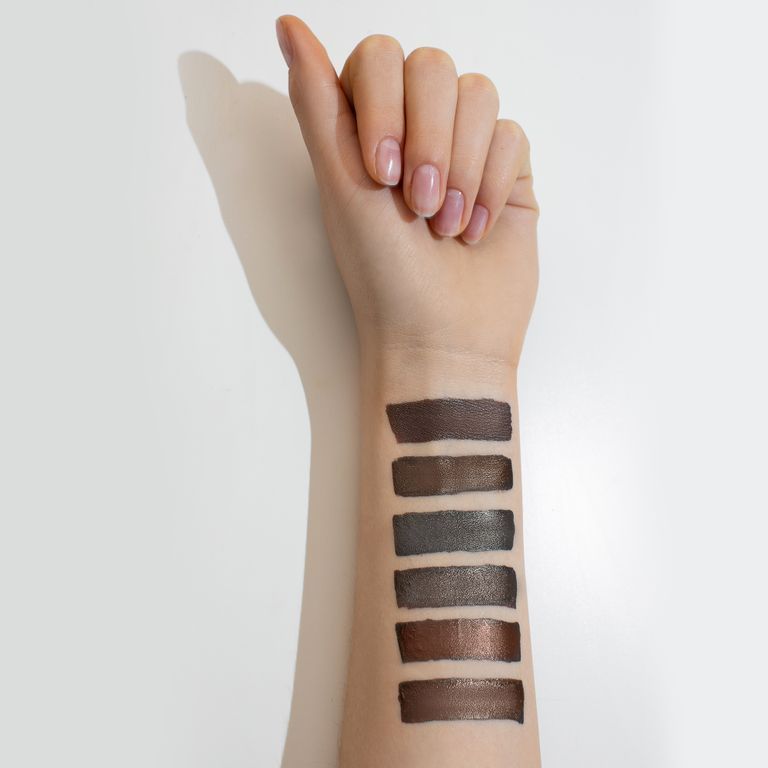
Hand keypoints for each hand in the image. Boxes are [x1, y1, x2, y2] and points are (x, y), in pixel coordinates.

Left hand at [276, 15, 537, 367]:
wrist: (443, 340)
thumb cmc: (384, 277)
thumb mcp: (341, 186)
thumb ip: (318, 102)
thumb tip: (287, 24)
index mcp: (365, 130)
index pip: (380, 57)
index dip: (387, 106)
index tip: (380, 175)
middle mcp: (415, 131)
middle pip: (435, 68)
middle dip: (430, 141)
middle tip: (418, 206)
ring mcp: (465, 149)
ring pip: (479, 95)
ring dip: (463, 167)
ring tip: (446, 226)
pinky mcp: (507, 172)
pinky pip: (513, 135)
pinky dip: (493, 184)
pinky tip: (475, 230)